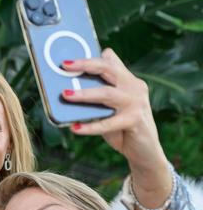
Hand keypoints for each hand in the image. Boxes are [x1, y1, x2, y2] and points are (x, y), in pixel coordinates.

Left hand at [60, 50, 166, 175]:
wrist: (145, 151)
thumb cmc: (120, 127)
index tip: (68, 58)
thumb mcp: (108, 109)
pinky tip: (75, 128)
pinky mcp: (135, 121)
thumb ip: (95, 97)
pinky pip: (108, 123)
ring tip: (65, 95)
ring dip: (84, 94)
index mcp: (128, 80)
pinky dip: (90, 126)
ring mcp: (137, 103)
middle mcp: (134, 87)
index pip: (109, 63)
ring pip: (107, 94)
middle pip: (109, 70)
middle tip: (65, 65)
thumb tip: (66, 89)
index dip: (89, 58)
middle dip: (86, 65)